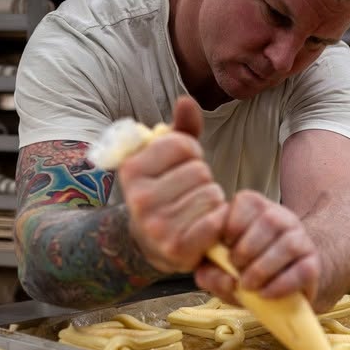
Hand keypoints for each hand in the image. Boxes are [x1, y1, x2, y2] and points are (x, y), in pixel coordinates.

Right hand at [117, 96, 226, 272]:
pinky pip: (216, 221)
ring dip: (213, 202)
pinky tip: (205, 227)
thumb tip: (186, 101)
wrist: (150, 245)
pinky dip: (218, 222)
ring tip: (196, 210)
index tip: (182, 167)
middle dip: (203, 180)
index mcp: (131, 170)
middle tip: (189, 194)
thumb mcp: (166, 160)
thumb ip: (180, 130)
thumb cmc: (165, 193)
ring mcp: (156, 226)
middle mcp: (139, 198)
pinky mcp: (176, 249)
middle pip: (200, 171)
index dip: (192, 154)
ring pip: (211, 195)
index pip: (183, 145)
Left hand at [195, 190, 320, 305]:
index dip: (233, 224)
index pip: (247, 201)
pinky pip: (302, 270)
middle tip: (235, 268)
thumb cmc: (248, 269)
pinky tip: (265, 294)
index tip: (225, 245)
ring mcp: (301, 239)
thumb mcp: (222, 267)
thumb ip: (210, 270)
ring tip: (248, 285)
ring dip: (263, 268)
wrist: (285, 280)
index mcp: (257, 208)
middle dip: (246, 249)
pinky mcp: (313, 264)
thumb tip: (216, 276)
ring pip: (288, 244)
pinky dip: (280, 285)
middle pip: (269, 221)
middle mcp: (282, 217)